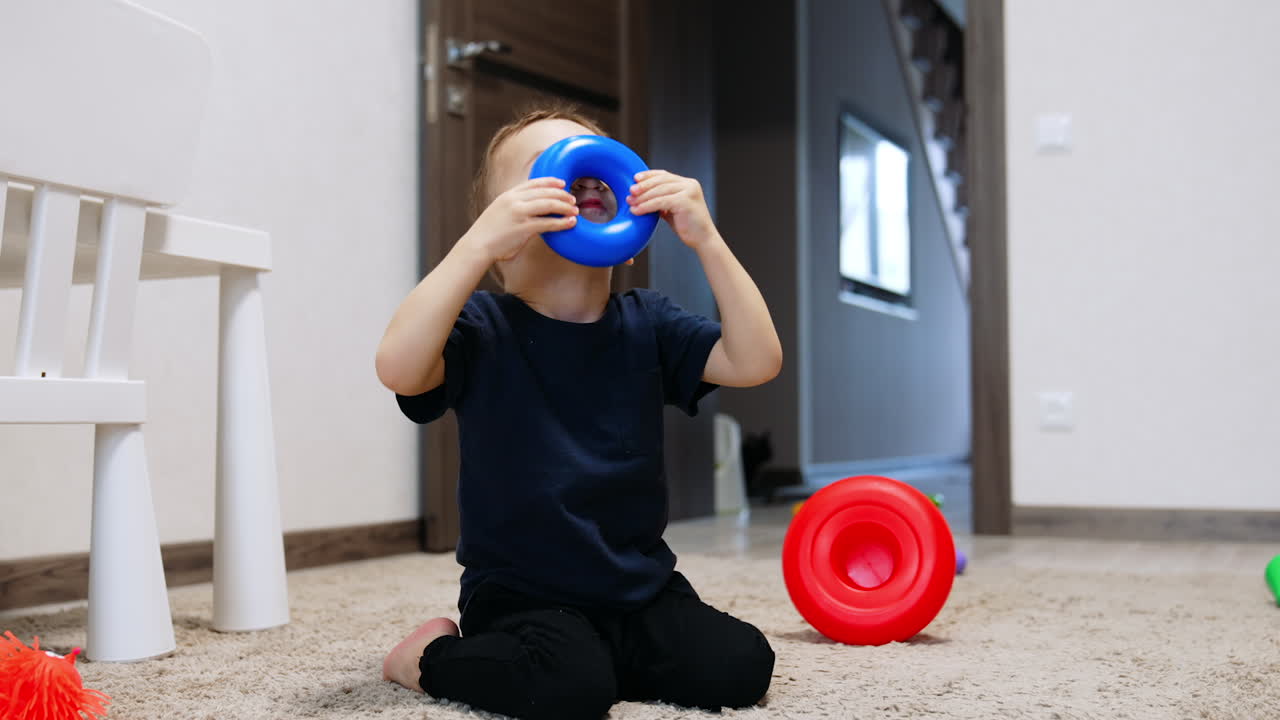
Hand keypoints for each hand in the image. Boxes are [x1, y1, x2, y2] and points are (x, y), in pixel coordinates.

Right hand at [462, 178, 578, 261]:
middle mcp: (514, 201)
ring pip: (549, 204)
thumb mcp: (499, 211)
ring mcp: (519, 213)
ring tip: (575, 211)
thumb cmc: (488, 233)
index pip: (534, 183)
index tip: (562, 183)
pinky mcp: (524, 228)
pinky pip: (548, 223)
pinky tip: (570, 223)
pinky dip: (562, 222)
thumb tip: (531, 208)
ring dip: (565, 207)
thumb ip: (514, 206)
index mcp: (508, 195)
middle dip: (562, 194)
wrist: (477, 245)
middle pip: (544, 192)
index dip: (550, 182)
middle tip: (572, 199)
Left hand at [627, 170, 717, 248]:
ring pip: (659, 191)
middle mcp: (690, 184)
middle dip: (643, 186)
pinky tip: (637, 210)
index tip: (634, 178)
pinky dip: (647, 206)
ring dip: (642, 197)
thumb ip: (662, 200)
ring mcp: (689, 191)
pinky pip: (661, 202)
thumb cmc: (687, 226)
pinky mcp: (685, 201)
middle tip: (630, 191)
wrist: (703, 240)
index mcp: (687, 184)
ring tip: (630, 203)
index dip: (648, 175)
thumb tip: (641, 195)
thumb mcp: (672, 209)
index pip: (664, 175)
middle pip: (661, 181)